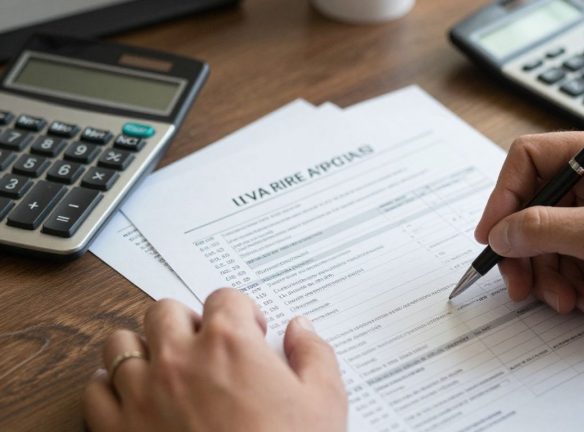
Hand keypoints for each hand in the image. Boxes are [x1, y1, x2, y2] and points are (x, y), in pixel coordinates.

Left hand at [83, 289, 346, 431]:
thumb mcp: (325, 401)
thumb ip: (314, 354)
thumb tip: (301, 328)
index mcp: (230, 343)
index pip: (224, 298)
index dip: (241, 311)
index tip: (250, 331)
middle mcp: (179, 359)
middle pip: (165, 311)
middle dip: (187, 322)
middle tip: (206, 347)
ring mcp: (142, 393)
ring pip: (120, 343)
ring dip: (142, 347)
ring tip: (164, 366)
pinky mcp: (117, 430)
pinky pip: (95, 390)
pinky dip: (111, 387)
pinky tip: (134, 397)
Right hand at [475, 131, 583, 332]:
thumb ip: (542, 229)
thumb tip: (500, 233)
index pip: (529, 160)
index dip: (504, 196)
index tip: (492, 233)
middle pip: (531, 207)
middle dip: (523, 249)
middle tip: (518, 282)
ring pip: (544, 240)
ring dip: (546, 274)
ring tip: (562, 299)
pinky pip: (564, 260)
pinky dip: (565, 283)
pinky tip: (582, 300)